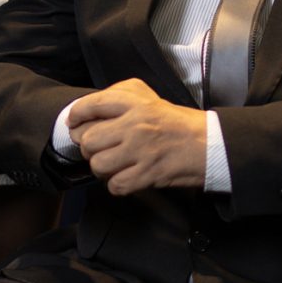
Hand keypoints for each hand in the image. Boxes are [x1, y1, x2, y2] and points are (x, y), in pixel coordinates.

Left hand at [65, 78, 206, 195]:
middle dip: (89, 148)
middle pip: (88, 140)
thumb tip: (87, 111)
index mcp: (134, 102)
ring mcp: (141, 150)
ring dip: (101, 169)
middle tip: (99, 148)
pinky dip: (116, 184)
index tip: (74, 124)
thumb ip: (119, 97)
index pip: (91, 105)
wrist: (208, 144)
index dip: (76, 116)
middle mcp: (135, 124)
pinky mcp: (147, 173)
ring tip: (112, 164)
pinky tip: (125, 176)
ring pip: (98, 164)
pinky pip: (115, 185)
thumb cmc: (176, 123)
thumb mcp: (148, 98)